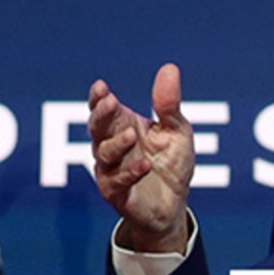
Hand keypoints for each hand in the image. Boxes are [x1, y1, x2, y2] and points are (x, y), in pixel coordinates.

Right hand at [87, 63, 194, 253]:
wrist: (173, 206)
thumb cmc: (171, 164)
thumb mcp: (176, 131)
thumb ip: (169, 104)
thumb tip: (169, 68)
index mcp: (122, 127)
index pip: (103, 110)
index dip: (99, 99)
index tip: (101, 87)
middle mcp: (111, 147)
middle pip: (97, 128)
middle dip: (101, 115)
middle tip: (111, 102)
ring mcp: (111, 171)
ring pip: (103, 154)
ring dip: (116, 144)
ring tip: (131, 135)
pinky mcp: (117, 194)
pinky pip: (118, 182)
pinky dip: (130, 173)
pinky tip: (144, 165)